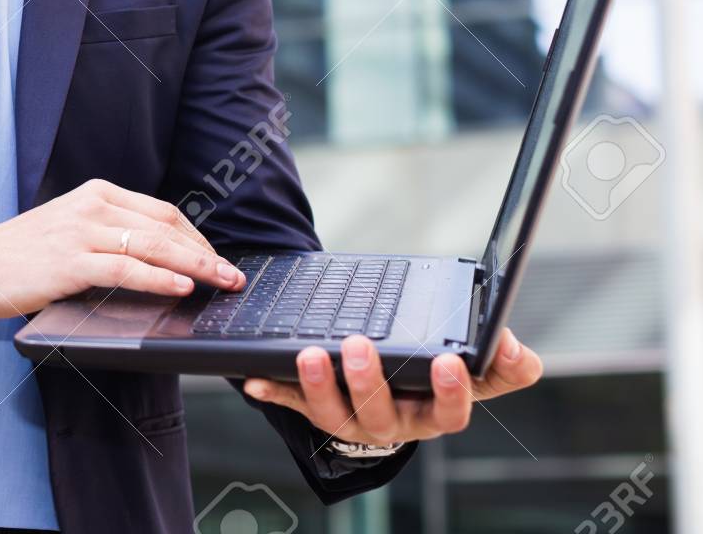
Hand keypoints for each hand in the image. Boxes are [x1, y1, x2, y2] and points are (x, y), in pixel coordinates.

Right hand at [0, 178, 246, 316]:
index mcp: (98, 194)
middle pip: (164, 226)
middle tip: (233, 274)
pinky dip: (158, 278)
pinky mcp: (70, 261)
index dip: (196, 237)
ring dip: (194, 265)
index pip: (162, 211)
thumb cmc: (27, 254)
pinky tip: (180, 287)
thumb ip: (112, 234)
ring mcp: (81, 232)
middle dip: (205, 252)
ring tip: (220, 281)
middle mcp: (93, 206)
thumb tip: (163, 259)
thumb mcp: (74, 230)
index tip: (217, 258)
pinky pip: (125, 269)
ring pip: (152, 245)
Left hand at [241, 326, 542, 445]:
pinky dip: (273, 390)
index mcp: (434, 411)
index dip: (451, 393)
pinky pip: (291, 403)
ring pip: (333, 412)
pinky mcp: (317, 408)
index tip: (450, 362)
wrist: (393, 394)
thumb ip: (504, 362)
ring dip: (319, 385)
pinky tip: (254, 380)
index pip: (450, 411)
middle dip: (369, 381)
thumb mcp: (475, 371)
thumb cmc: (434, 378)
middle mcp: (392, 422)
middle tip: (359, 347)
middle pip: (381, 412)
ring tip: (310, 354)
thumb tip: (515, 346)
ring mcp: (351, 418)